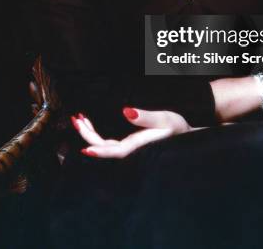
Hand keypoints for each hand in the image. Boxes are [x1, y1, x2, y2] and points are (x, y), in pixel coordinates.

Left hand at [71, 108, 196, 158]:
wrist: (186, 136)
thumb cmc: (178, 129)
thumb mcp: (165, 119)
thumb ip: (145, 117)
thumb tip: (126, 112)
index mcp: (139, 146)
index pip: (115, 151)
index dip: (100, 151)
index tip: (86, 148)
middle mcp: (131, 149)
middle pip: (104, 146)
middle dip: (87, 134)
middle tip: (76, 119)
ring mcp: (129, 147)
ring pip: (104, 144)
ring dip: (90, 132)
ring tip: (79, 119)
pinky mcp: (129, 143)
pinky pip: (108, 142)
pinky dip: (97, 133)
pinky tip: (91, 125)